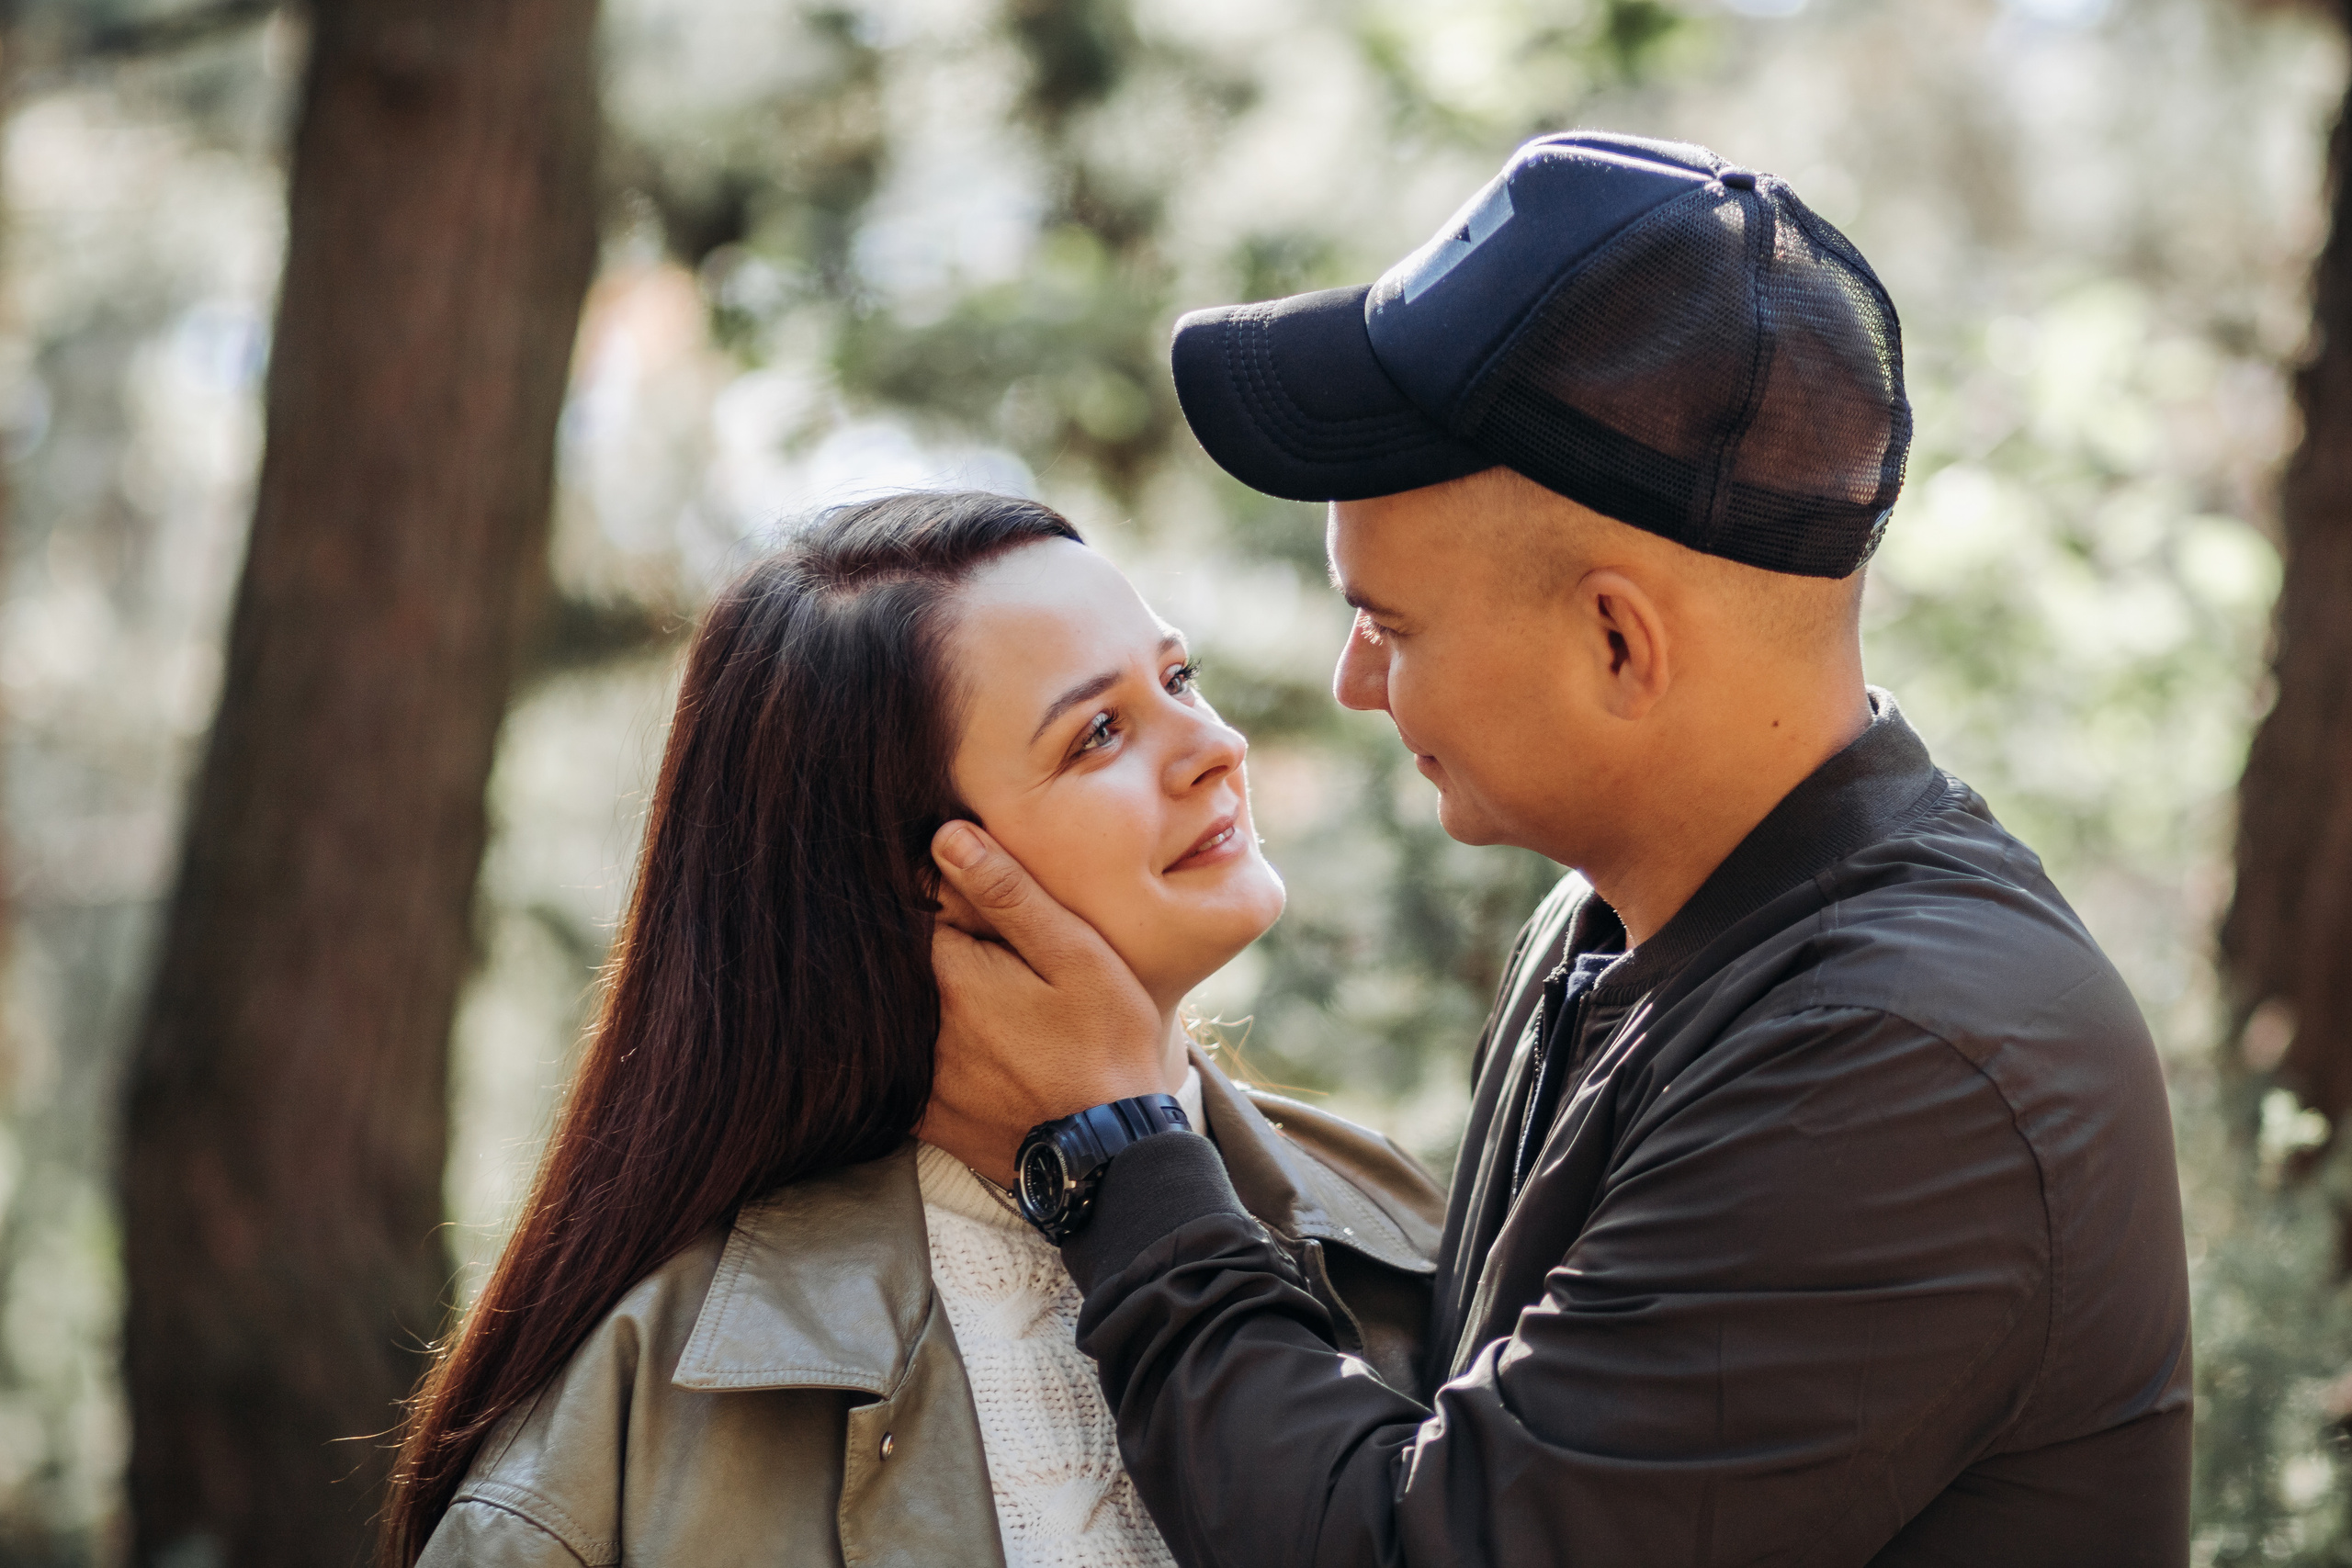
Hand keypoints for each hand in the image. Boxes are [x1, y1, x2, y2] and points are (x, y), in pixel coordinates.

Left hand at [922, 821, 1164, 1185]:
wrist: (1111, 1159)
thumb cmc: (1105, 1045)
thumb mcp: (1075, 956)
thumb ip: (1008, 894)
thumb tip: (945, 837)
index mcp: (950, 975)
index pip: (914, 910)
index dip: (938, 894)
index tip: (967, 896)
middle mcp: (919, 1025)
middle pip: (902, 965)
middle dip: (930, 947)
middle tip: (986, 956)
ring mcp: (917, 1076)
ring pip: (900, 1016)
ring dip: (925, 999)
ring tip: (986, 1005)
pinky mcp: (925, 1117)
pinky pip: (900, 1068)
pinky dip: (916, 1049)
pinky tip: (966, 1050)